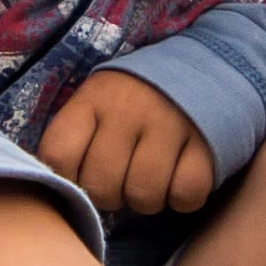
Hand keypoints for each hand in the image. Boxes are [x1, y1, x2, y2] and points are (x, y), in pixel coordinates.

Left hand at [38, 70, 214, 216]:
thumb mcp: (98, 102)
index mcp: (94, 98)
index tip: (81, 175)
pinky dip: (181, 198)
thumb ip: (76, 139)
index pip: (58, 155)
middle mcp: (128, 108)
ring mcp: (170, 123)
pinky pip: (185, 194)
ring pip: (143, 195)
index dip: (66, 179)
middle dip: (109, 196)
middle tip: (122, 179)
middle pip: (101, 186)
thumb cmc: (137, 98)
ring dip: (146, 200)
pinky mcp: (207, 141)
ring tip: (150, 179)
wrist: (206, 65)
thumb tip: (63, 190)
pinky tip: (178, 177)